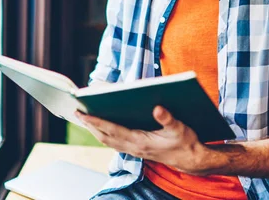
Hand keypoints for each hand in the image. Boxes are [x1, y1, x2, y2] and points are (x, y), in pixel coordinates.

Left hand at [74, 106, 208, 174]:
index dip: (96, 121)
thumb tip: (157, 108)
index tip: (83, 113)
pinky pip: (114, 142)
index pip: (112, 130)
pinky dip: (104, 133)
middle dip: (90, 125)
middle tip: (77, 112)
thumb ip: (167, 119)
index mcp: (140, 141)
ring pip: (107, 141)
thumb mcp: (179, 128)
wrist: (191, 160)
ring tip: (84, 117)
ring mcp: (134, 150)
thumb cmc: (185, 143)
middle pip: (104, 136)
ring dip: (95, 130)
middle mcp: (134, 147)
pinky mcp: (136, 150)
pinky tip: (101, 126)